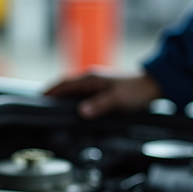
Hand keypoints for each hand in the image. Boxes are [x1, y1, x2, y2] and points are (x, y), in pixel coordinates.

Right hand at [43, 70, 162, 118]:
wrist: (154, 86)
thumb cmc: (137, 91)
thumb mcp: (117, 100)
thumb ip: (99, 106)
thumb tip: (81, 112)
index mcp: (91, 79)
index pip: (64, 84)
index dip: (50, 91)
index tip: (38, 98)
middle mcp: (92, 79)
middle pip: (66, 87)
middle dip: (53, 95)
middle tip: (41, 106)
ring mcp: (98, 84)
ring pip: (75, 91)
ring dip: (64, 98)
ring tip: (54, 109)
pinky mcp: (103, 90)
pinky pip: (83, 95)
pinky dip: (75, 101)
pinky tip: (75, 110)